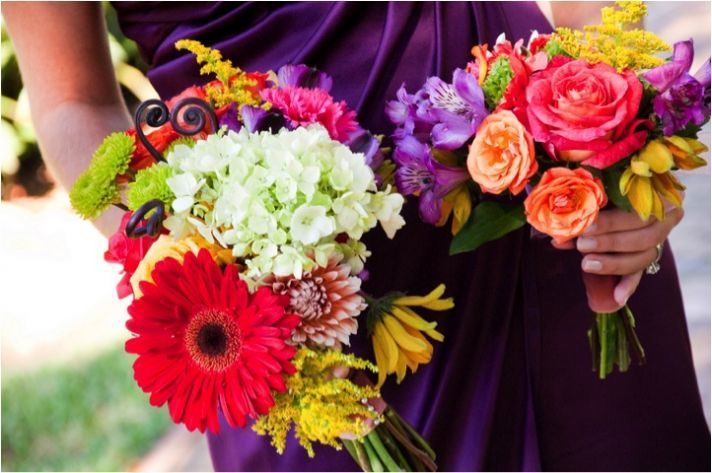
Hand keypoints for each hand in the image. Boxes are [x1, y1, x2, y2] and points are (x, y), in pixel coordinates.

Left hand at [552, 207, 683, 306]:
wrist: (625, 200)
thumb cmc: (607, 194)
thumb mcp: (600, 199)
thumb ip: (585, 214)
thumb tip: (559, 237)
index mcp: (655, 199)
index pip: (638, 214)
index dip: (612, 223)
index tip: (587, 227)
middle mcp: (662, 221)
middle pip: (644, 238)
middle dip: (610, 243)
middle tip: (583, 245)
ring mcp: (656, 243)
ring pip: (642, 258)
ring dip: (613, 263)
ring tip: (586, 264)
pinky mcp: (645, 260)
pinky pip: (639, 274)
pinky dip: (627, 286)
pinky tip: (617, 298)